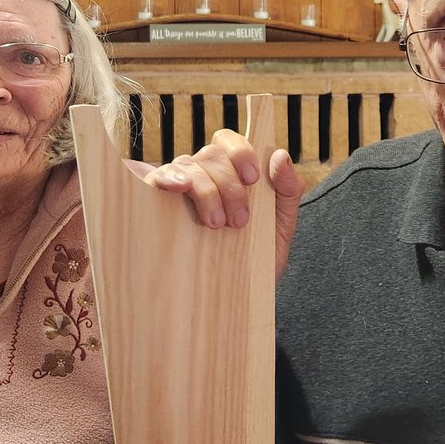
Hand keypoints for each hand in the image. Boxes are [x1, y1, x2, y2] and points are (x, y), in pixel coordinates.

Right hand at [139, 129, 303, 277]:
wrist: (233, 301)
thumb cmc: (256, 261)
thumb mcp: (281, 227)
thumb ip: (287, 190)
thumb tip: (280, 154)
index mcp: (232, 174)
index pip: (229, 142)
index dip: (240, 151)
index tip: (252, 179)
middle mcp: (204, 175)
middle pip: (211, 154)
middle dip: (229, 184)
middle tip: (239, 221)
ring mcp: (179, 189)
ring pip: (188, 165)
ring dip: (206, 191)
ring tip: (215, 225)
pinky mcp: (156, 205)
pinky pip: (157, 177)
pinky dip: (169, 177)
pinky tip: (180, 188)